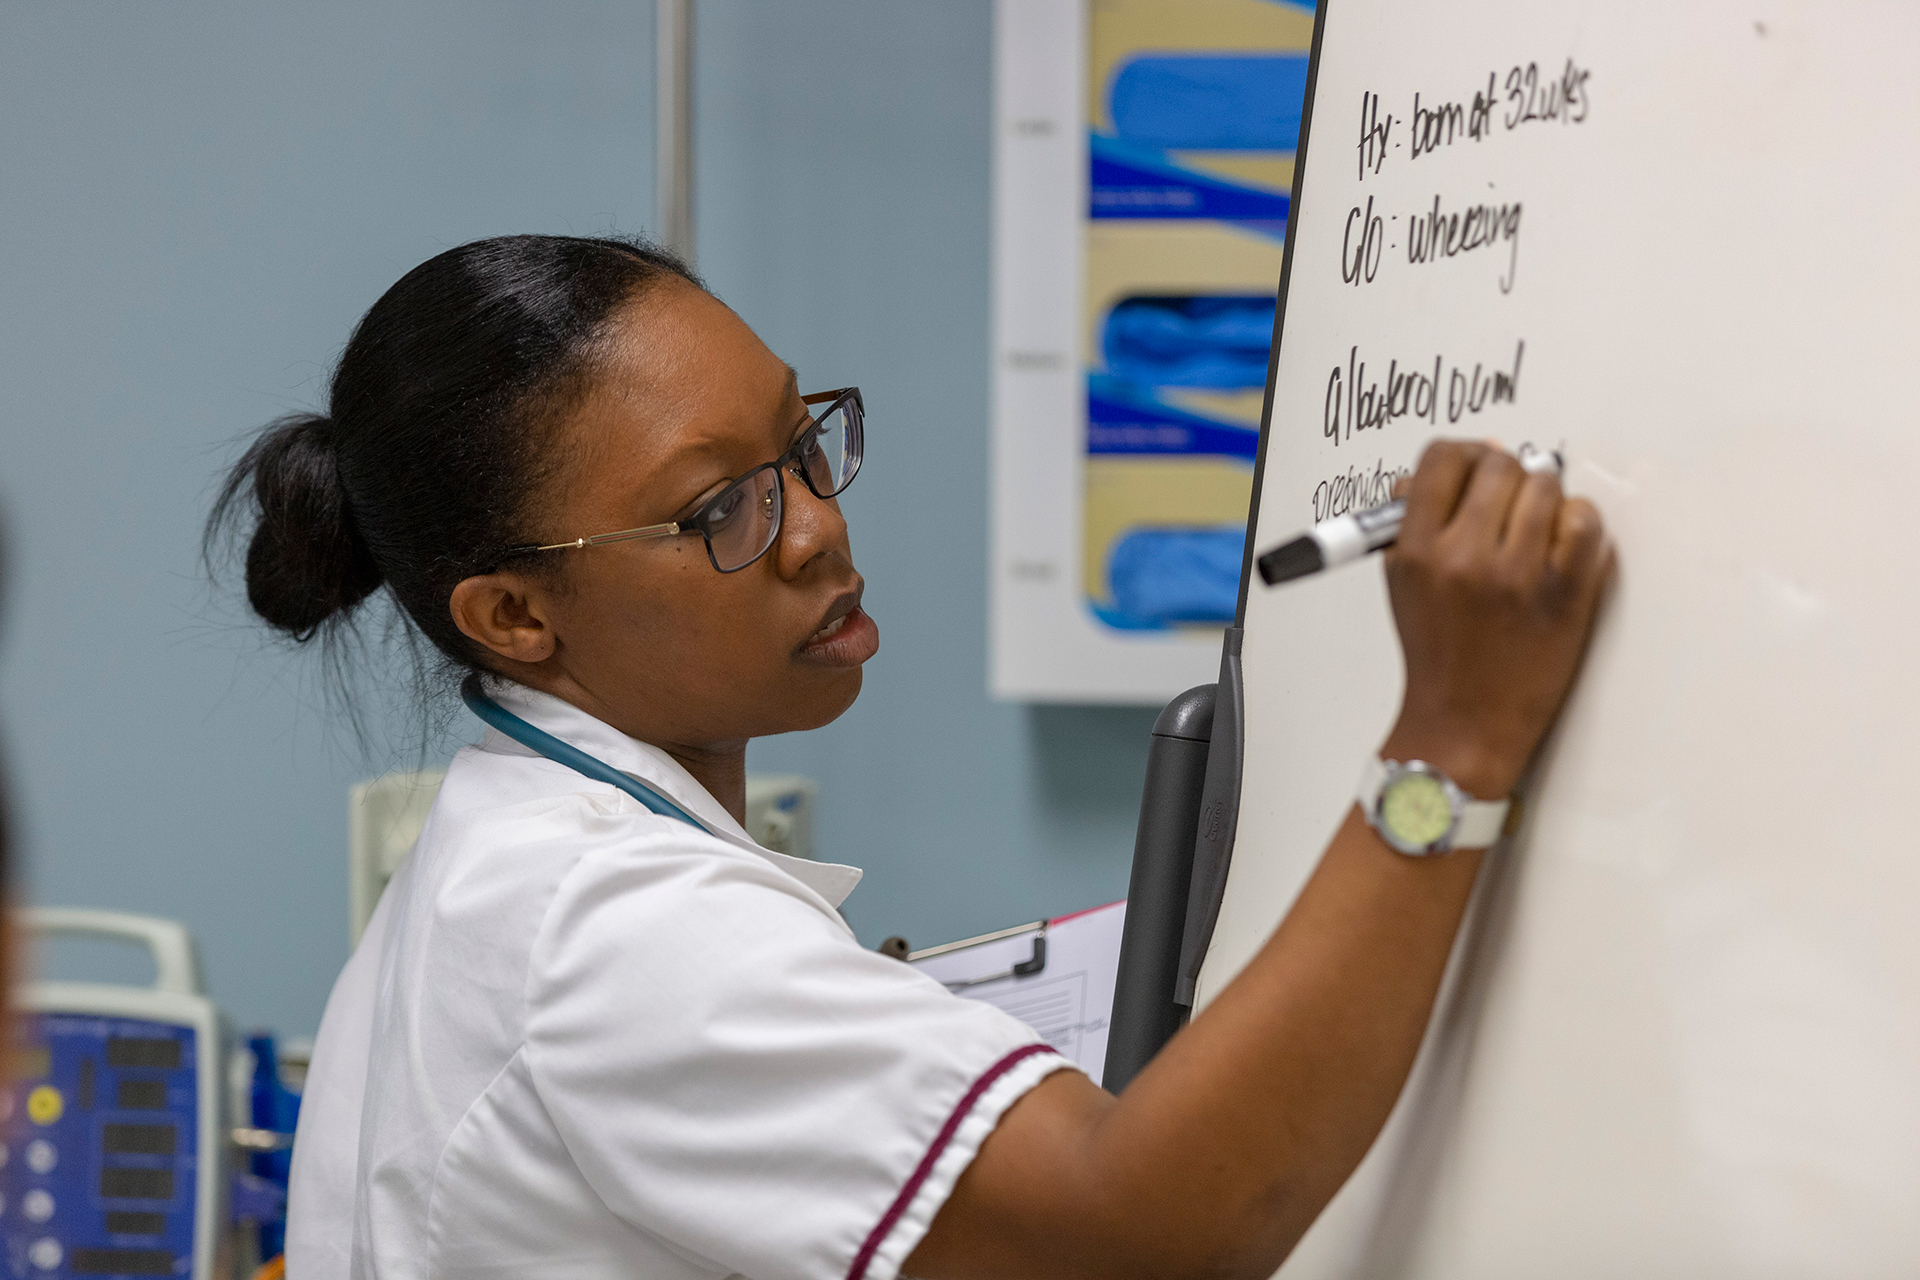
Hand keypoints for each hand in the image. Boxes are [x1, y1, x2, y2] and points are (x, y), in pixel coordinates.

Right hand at [1379, 440, 1610, 797]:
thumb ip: (1412, 521)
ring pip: (1546, 486)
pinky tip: (1563, 544)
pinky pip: (1585, 522)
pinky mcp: (1564, 594)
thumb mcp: (1401, 582)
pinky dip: (1579, 523)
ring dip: (1544, 498)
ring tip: (1534, 528)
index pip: (1442, 460)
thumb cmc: (1437, 656)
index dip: (1464, 454)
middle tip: (1510, 500)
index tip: (1476, 464)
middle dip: (1507, 476)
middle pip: (1499, 464)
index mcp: (1417, 551)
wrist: (1465, 724)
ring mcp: (1517, 575)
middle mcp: (1464, 557)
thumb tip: (1445, 468)